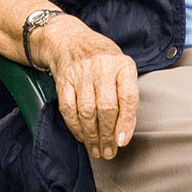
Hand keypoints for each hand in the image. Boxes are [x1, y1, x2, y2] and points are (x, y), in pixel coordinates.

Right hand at [31, 16, 138, 159]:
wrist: (69, 39)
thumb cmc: (101, 58)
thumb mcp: (121, 66)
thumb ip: (126, 94)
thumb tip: (124, 131)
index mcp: (122, 64)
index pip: (128, 97)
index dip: (126, 122)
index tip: (122, 141)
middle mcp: (102, 67)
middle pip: (106, 108)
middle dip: (107, 135)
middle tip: (109, 152)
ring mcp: (80, 73)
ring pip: (87, 111)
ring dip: (91, 136)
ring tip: (96, 150)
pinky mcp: (63, 80)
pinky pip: (68, 109)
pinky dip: (75, 127)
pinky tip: (82, 136)